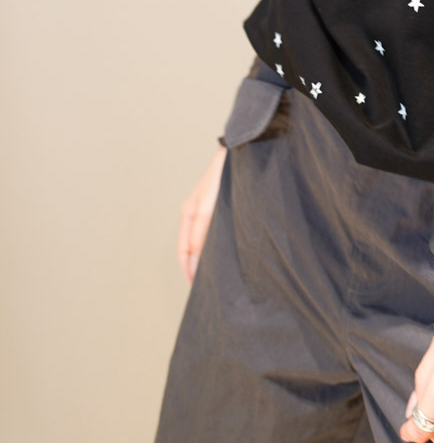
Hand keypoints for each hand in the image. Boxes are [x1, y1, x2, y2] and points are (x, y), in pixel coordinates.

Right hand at [177, 144, 226, 284]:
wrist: (241, 153)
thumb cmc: (221, 177)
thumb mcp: (207, 209)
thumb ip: (200, 236)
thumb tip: (195, 263)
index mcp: (188, 215)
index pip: (184, 252)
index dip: (190, 271)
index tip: (199, 289)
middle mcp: (197, 215)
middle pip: (194, 249)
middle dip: (200, 267)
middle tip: (213, 286)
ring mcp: (211, 211)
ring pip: (207, 242)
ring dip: (211, 257)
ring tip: (223, 274)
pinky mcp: (225, 208)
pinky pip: (219, 233)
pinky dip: (222, 246)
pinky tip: (233, 252)